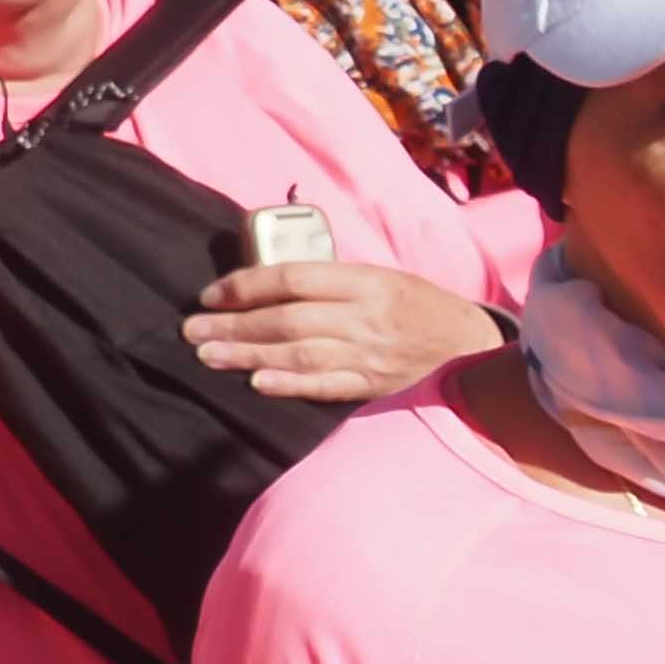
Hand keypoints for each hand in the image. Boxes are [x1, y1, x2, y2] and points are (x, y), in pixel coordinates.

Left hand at [185, 262, 499, 403]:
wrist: (471, 349)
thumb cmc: (420, 307)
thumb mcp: (384, 278)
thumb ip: (332, 282)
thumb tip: (267, 286)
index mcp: (368, 283)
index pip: (295, 279)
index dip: (247, 286)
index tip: (211, 294)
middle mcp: (367, 319)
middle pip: (289, 320)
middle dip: (234, 324)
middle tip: (193, 330)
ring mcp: (371, 356)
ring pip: (299, 354)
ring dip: (249, 355)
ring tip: (209, 355)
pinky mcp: (375, 386)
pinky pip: (327, 386)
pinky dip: (291, 385)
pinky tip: (258, 382)